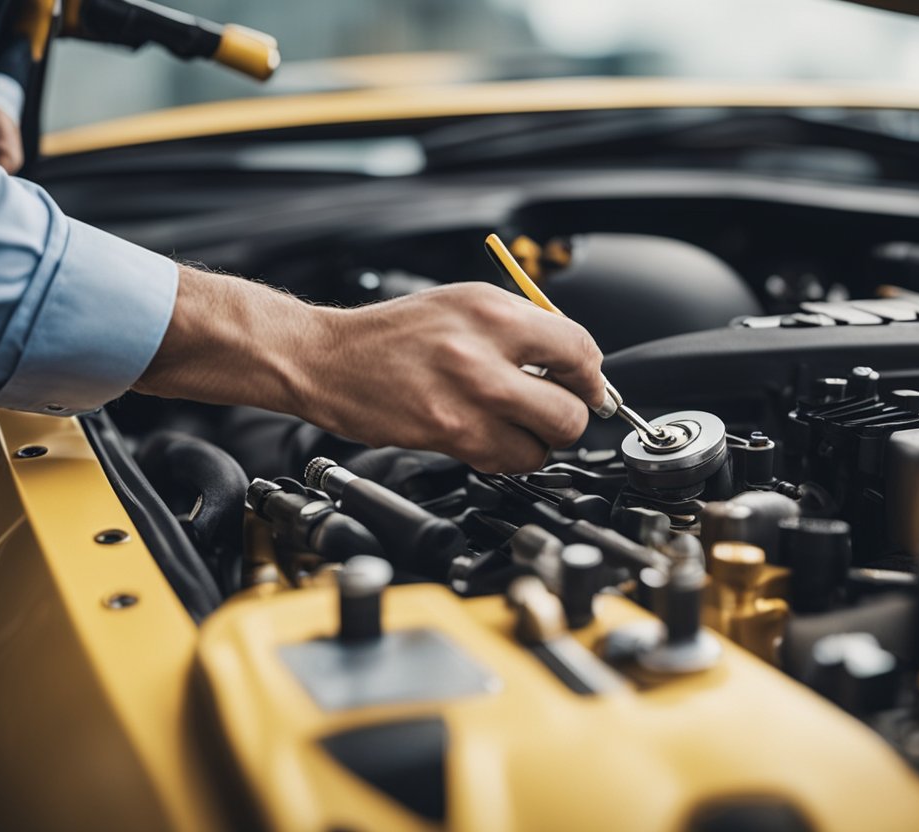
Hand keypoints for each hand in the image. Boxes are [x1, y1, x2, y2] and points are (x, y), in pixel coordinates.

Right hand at [135, 268, 605, 472]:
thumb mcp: (462, 305)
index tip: (587, 387)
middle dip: (570, 416)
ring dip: (539, 443)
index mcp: (493, 311)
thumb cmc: (393, 335)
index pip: (579, 348)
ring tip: (516, 427)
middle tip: (553, 413)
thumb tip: (572, 364)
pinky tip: (489, 438)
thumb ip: (520, 329)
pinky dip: (507, 458)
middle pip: (572, 407)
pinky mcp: (448, 434)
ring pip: (545, 443)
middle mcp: (485, 351)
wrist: (328, 358)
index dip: (590, 376)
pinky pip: (507, 461)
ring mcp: (467, 397)